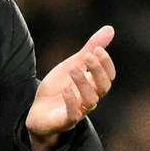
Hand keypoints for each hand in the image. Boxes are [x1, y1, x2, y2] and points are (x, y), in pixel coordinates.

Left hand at [26, 26, 115, 150]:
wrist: (39, 111)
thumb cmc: (59, 87)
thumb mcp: (73, 64)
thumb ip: (90, 49)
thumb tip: (110, 29)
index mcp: (93, 85)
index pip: (109, 76)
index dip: (106, 63)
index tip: (97, 49)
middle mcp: (89, 98)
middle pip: (103, 87)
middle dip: (98, 71)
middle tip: (88, 56)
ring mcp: (78, 110)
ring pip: (91, 101)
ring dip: (83, 83)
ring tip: (73, 69)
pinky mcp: (64, 121)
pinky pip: (73, 115)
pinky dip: (71, 102)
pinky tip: (65, 89)